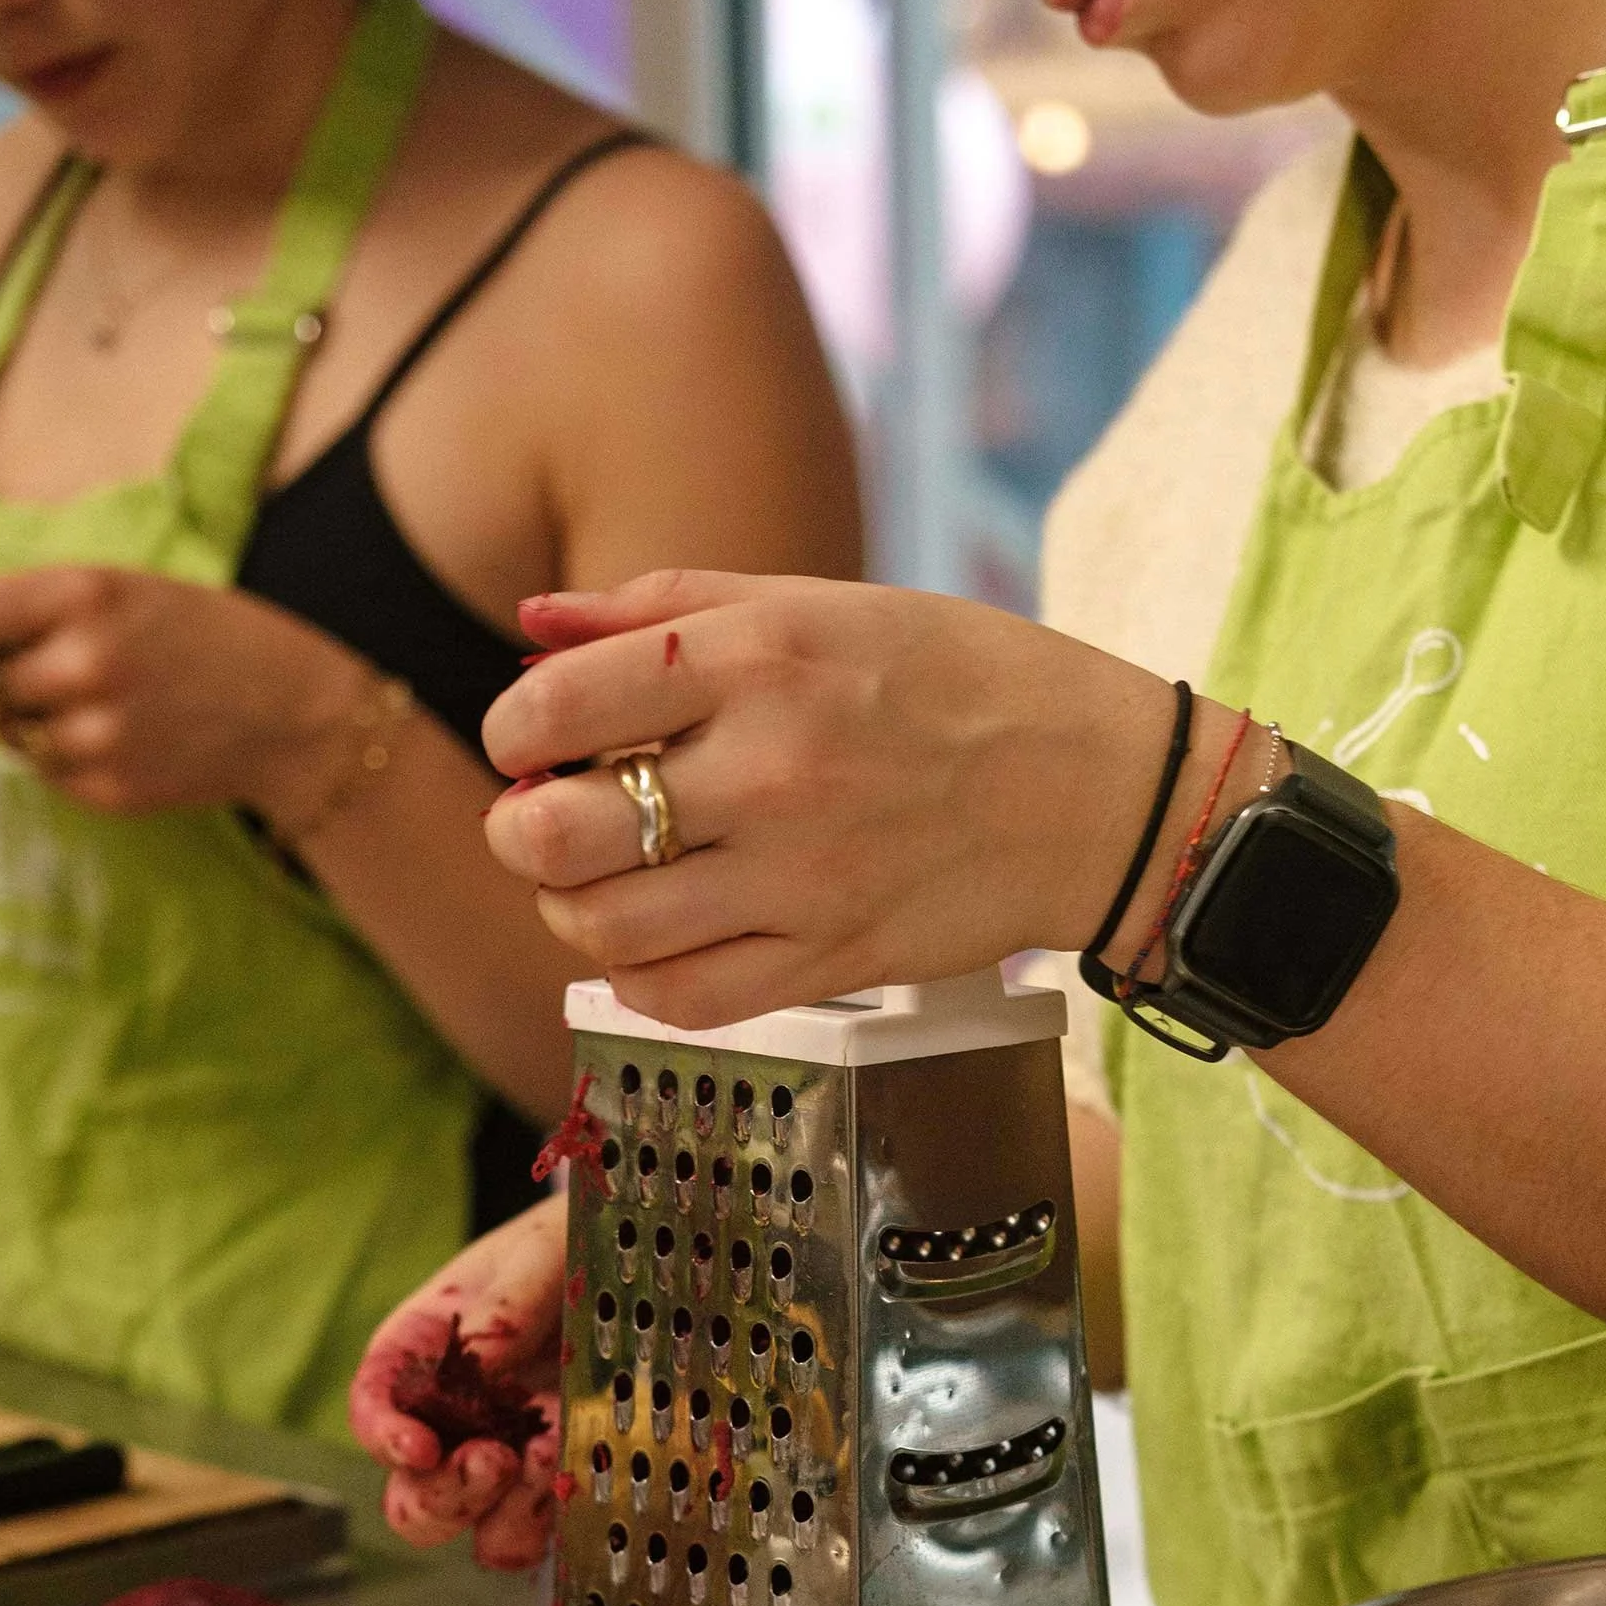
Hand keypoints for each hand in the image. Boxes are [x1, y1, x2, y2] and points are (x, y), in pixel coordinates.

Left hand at [0, 564, 375, 823]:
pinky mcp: (108, 789)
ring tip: (100, 701)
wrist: (295, 713)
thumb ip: (34, 607)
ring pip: (3, 729)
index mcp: (82, 596)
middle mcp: (82, 666)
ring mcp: (95, 736)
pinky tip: (124, 737)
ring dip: (27, 715)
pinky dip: (65, 756)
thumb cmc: (201, 637)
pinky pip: (45, 771)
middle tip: (0, 663)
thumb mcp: (123, 591)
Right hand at [349, 1199, 568, 1572]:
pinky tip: (581, 1470)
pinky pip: (540, 1529)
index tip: (422, 1447)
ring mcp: (505, 1457)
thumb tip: (480, 1365)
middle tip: (494, 1459)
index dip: (386, 1438)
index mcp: (421, 1355)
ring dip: (502, 1515)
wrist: (632, 1257)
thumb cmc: (566, 1248)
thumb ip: (505, 1308)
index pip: (375, 1410)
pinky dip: (553, 1516)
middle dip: (445, 1494)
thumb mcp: (537, 1256)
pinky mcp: (559, 1482)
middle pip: (412, 1497)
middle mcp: (452, 1421)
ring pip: (473, 1530)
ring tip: (546, 1458)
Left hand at [481, 570, 1184, 1028]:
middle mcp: (769, 772)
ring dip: (573, 910)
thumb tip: (532, 629)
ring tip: (601, 882)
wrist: (1093, 787)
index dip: (512, 733)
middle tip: (544, 822)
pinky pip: (682, 1000)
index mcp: (757, 660)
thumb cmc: (955, 681)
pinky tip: (652, 943)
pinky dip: (637, 980)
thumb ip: (664, 611)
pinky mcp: (830, 962)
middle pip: (558, 834)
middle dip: (522, 831)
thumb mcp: (815, 605)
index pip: (556, 709)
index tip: (529, 743)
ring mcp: (799, 881)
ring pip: (605, 930)